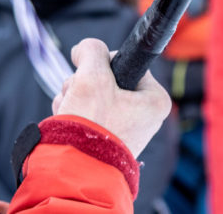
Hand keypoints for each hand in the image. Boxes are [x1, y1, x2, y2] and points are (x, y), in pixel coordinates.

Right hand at [52, 38, 171, 156]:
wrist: (75, 172)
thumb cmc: (92, 124)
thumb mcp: (92, 76)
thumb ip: (91, 50)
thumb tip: (83, 49)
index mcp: (154, 99)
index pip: (125, 61)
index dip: (102, 63)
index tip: (93, 74)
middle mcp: (144, 114)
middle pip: (106, 79)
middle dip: (84, 83)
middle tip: (79, 94)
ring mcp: (125, 128)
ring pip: (94, 94)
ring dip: (75, 95)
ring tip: (71, 110)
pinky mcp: (106, 138)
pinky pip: (89, 112)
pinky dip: (74, 111)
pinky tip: (68, 120)